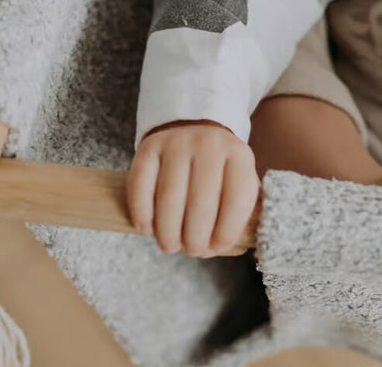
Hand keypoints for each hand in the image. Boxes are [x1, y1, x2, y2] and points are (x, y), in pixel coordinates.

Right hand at [127, 119, 260, 257]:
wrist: (194, 130)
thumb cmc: (219, 170)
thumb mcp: (239, 182)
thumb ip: (240, 214)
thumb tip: (236, 247)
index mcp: (239, 155)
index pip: (238, 200)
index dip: (228, 232)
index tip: (217, 247)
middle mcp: (210, 144)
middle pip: (201, 203)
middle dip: (195, 238)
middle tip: (192, 250)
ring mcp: (178, 142)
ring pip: (169, 198)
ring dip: (168, 232)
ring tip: (170, 245)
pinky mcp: (150, 147)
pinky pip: (141, 186)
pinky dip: (142, 214)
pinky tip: (147, 228)